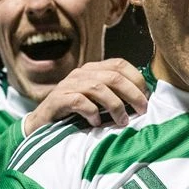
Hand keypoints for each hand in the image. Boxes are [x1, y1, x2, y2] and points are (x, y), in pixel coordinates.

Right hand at [24, 58, 147, 134]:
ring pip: (98, 88)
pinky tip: (97, 122)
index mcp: (93, 70)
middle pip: (113, 76)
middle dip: (133, 94)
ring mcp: (68, 85)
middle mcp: (81, 73)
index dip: (137, 78)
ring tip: (123, 121)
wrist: (41, 125)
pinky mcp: (58, 99)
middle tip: (143, 110)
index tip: (147, 97)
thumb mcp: (98, 101)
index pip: (119, 64)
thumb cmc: (74, 114)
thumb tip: (144, 100)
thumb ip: (115, 95)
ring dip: (115, 105)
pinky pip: (79, 101)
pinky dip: (92, 112)